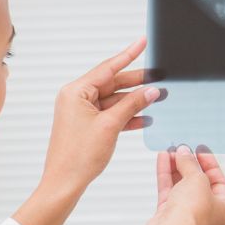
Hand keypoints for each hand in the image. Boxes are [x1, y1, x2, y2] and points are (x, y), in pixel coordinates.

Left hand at [13, 37, 159, 224]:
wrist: (65, 182)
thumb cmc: (78, 156)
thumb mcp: (110, 126)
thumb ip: (131, 105)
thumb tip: (150, 92)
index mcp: (76, 91)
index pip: (107, 68)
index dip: (128, 55)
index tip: (142, 43)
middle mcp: (76, 98)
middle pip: (112, 83)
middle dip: (136, 82)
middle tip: (158, 77)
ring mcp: (82, 112)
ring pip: (113, 101)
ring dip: (134, 102)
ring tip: (157, 98)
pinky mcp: (88, 126)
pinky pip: (111, 115)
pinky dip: (126, 116)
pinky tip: (144, 118)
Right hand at [143, 145, 224, 224]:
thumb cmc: (194, 212)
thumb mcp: (198, 179)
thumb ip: (190, 163)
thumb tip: (183, 151)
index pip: (219, 181)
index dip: (209, 163)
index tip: (199, 148)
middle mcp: (207, 213)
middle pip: (199, 182)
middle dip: (190, 163)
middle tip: (182, 147)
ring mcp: (187, 214)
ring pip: (182, 185)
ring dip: (176, 166)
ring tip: (170, 149)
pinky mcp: (169, 214)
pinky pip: (169, 190)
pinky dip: (166, 174)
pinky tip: (163, 157)